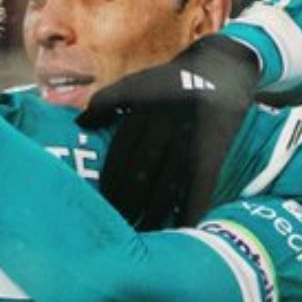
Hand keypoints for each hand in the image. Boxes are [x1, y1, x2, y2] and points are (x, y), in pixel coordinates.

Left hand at [76, 35, 259, 229]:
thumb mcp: (136, 83)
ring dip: (155, 213)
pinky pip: (201, 186)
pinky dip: (192, 209)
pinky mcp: (213, 152)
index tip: (100, 205)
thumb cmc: (170, 81)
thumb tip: (79, 123)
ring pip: (168, 184)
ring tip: (143, 234)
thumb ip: (105, 101)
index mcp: (143, 111)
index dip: (110, 182)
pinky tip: (183, 228)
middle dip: (128, 203)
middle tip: (118, 227)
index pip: (121, 154)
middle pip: (142, 173)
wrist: (222, 66)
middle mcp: (166, 126)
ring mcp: (191, 140)